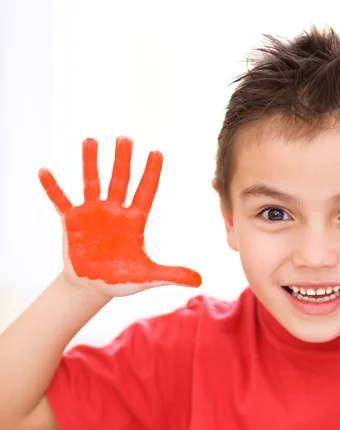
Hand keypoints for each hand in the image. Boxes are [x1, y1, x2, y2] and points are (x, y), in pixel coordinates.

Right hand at [39, 136, 201, 296]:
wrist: (94, 287)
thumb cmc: (123, 279)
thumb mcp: (148, 277)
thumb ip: (172, 275)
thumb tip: (200, 281)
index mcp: (134, 221)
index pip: (145, 192)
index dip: (151, 174)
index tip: (156, 152)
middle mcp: (114, 211)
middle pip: (120, 181)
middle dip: (123, 160)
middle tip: (125, 139)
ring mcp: (92, 213)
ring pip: (92, 182)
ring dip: (91, 163)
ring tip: (91, 141)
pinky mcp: (71, 221)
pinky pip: (61, 201)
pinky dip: (53, 188)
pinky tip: (45, 171)